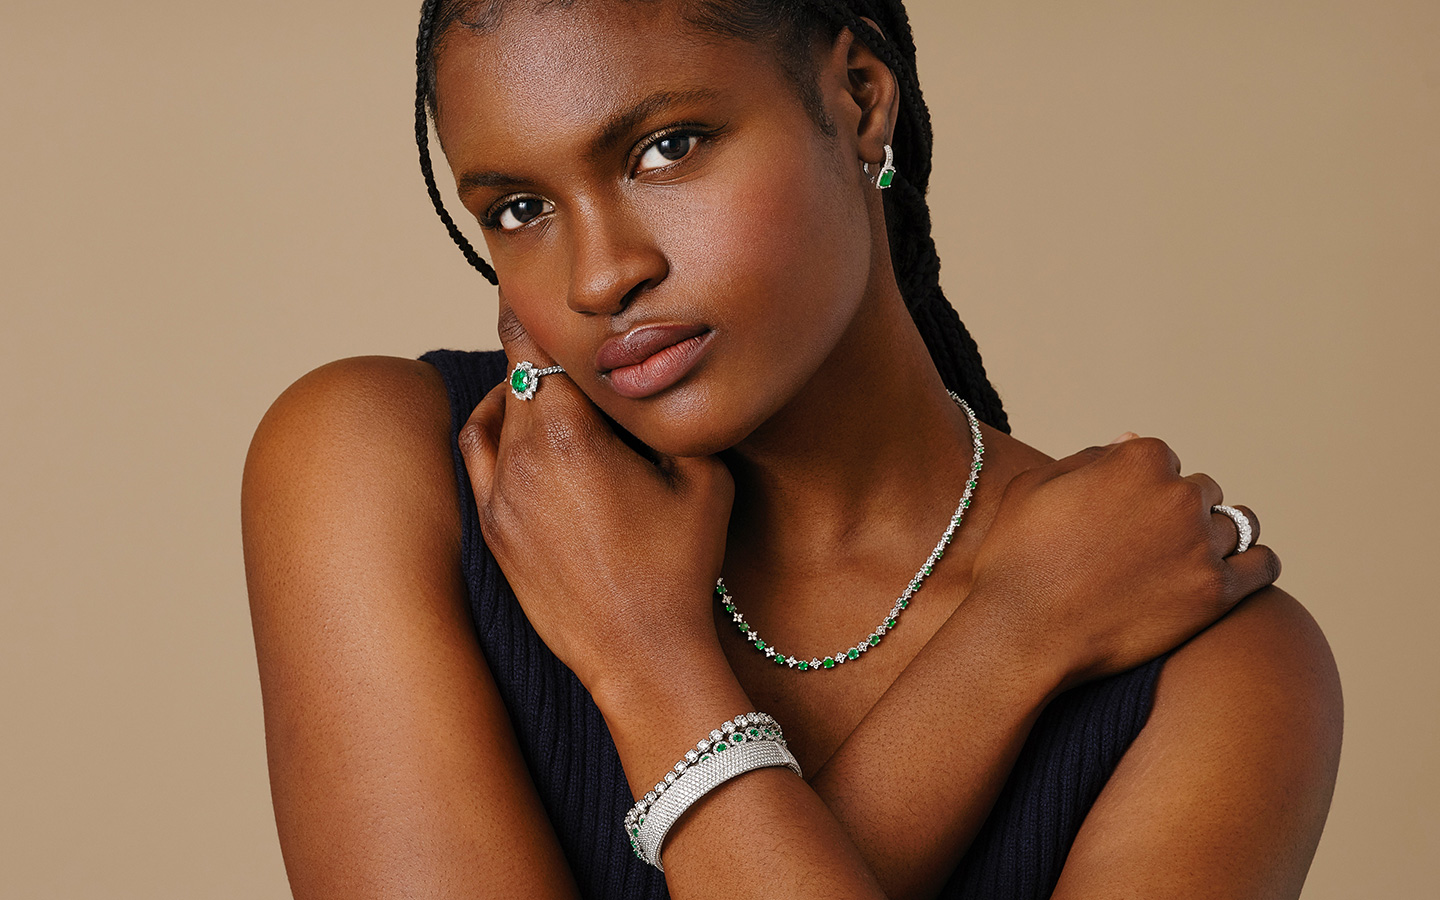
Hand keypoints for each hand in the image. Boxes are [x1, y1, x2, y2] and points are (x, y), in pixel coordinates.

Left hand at [457, 304, 734, 691]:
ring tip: (547, 384)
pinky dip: (494, 431)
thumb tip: (662, 376)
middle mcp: (521, 456)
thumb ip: (674, 415)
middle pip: (514, 373)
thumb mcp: (702, 478)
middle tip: (558, 329)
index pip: (538, 343)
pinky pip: (478, 458)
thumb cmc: (678, 567)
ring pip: (490, 414)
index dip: (540, 309)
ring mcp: (498, 495)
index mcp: (570, 432)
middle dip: (536, 348)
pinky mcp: (492, 528)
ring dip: (514, 391)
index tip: (539, 284)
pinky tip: (523, 432)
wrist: (639, 654)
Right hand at [969, 434, 1278, 689]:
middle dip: (1179, 513)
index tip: (1126, 515)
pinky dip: (1253, 565)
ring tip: (1189, 561)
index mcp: (1139, 459)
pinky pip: (1263, 565)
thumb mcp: (1036, 486)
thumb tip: (1128, 443)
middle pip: (1202, 492)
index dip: (1143, 488)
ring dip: (1214, 538)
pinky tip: (1232, 576)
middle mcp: (1178, 493)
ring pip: (1235, 525)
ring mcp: (1201, 543)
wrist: (1023, 631)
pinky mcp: (1216, 592)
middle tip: (1149, 546)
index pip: (1165, 460)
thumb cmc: (1017, 557)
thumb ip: (1090, 458)